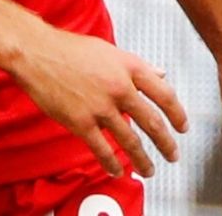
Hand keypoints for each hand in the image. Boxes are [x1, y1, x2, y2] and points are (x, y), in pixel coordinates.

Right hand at [3, 23, 185, 178]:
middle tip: (173, 155)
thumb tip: (161, 73)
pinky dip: (111, 163)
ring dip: (142, 159)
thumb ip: (139, 65)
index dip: (178, 114)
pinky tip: (116, 171)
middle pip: (152, 121)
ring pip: (130, 140)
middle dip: (166, 143)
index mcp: (131, 68)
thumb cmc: (72, 50)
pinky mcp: (80, 122)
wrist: (39, 54)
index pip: (165, 94)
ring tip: (149, 170)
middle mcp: (121, 88)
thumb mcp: (113, 51)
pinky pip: (101, 148)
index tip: (182, 127)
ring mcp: (101, 107)